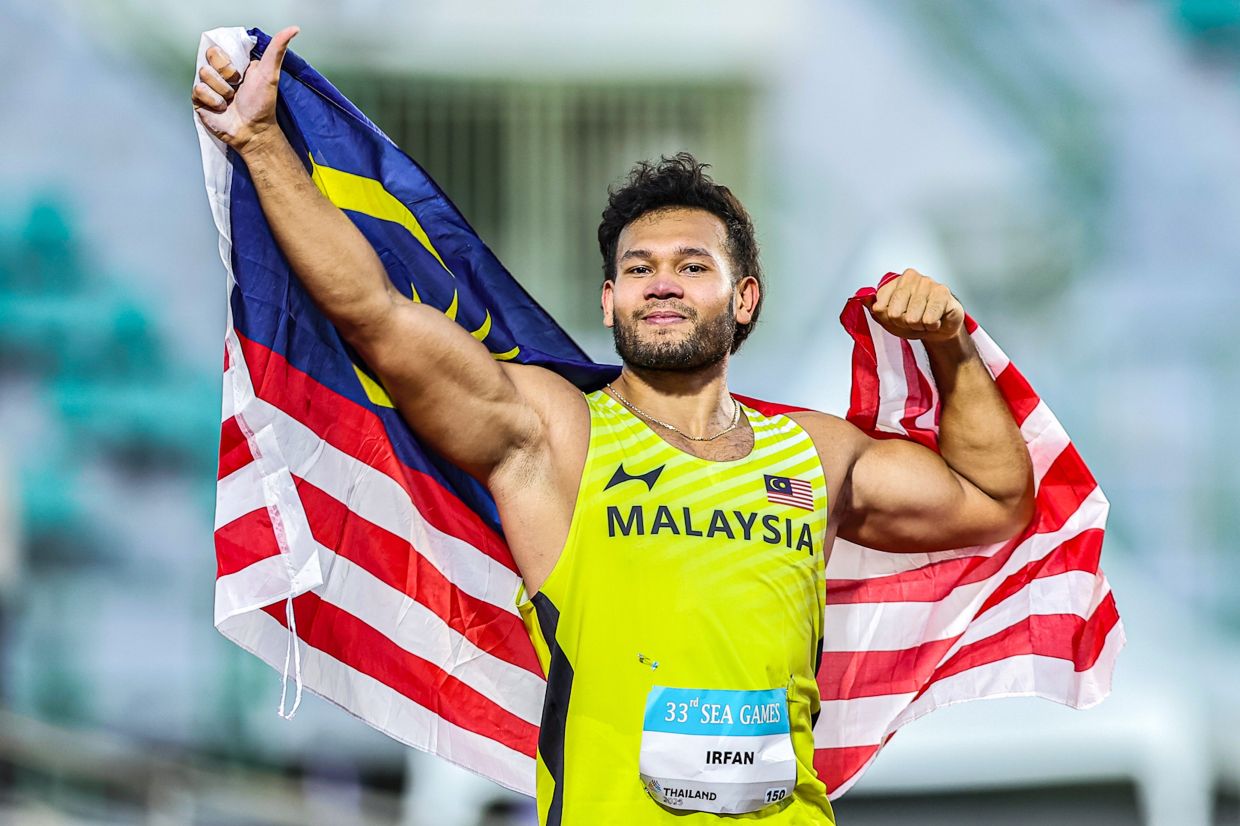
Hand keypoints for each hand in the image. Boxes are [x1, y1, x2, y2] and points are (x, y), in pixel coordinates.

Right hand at [192, 26, 298, 152]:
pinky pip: (198, 91)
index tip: (240, 73)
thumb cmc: (262, 105)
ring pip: (204, 75)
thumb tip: (293, 29)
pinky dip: (213, 101)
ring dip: (222, 91)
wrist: (253, 131)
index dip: (227, 61)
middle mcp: (218, 73)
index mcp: (232, 64)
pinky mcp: (199, 100)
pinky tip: (222, 109)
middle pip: (209, 58)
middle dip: (226, 75)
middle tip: (237, 87)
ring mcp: (208, 86)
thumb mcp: (270, 73)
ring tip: (231, 101)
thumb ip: (277, 50)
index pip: (217, 49)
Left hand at [863, 268, 964, 342]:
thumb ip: (875, 308)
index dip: (889, 320)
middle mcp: (910, 278)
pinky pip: (929, 319)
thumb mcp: (889, 318)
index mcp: (895, 282)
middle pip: (894, 314)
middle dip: (903, 324)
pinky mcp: (943, 292)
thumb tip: (864, 298)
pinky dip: (931, 326)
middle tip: (913, 321)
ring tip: (924, 320)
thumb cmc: (914, 320)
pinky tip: (935, 320)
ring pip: (912, 318)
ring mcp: (927, 283)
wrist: (940, 327)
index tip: (897, 318)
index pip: (880, 308)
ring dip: (919, 326)